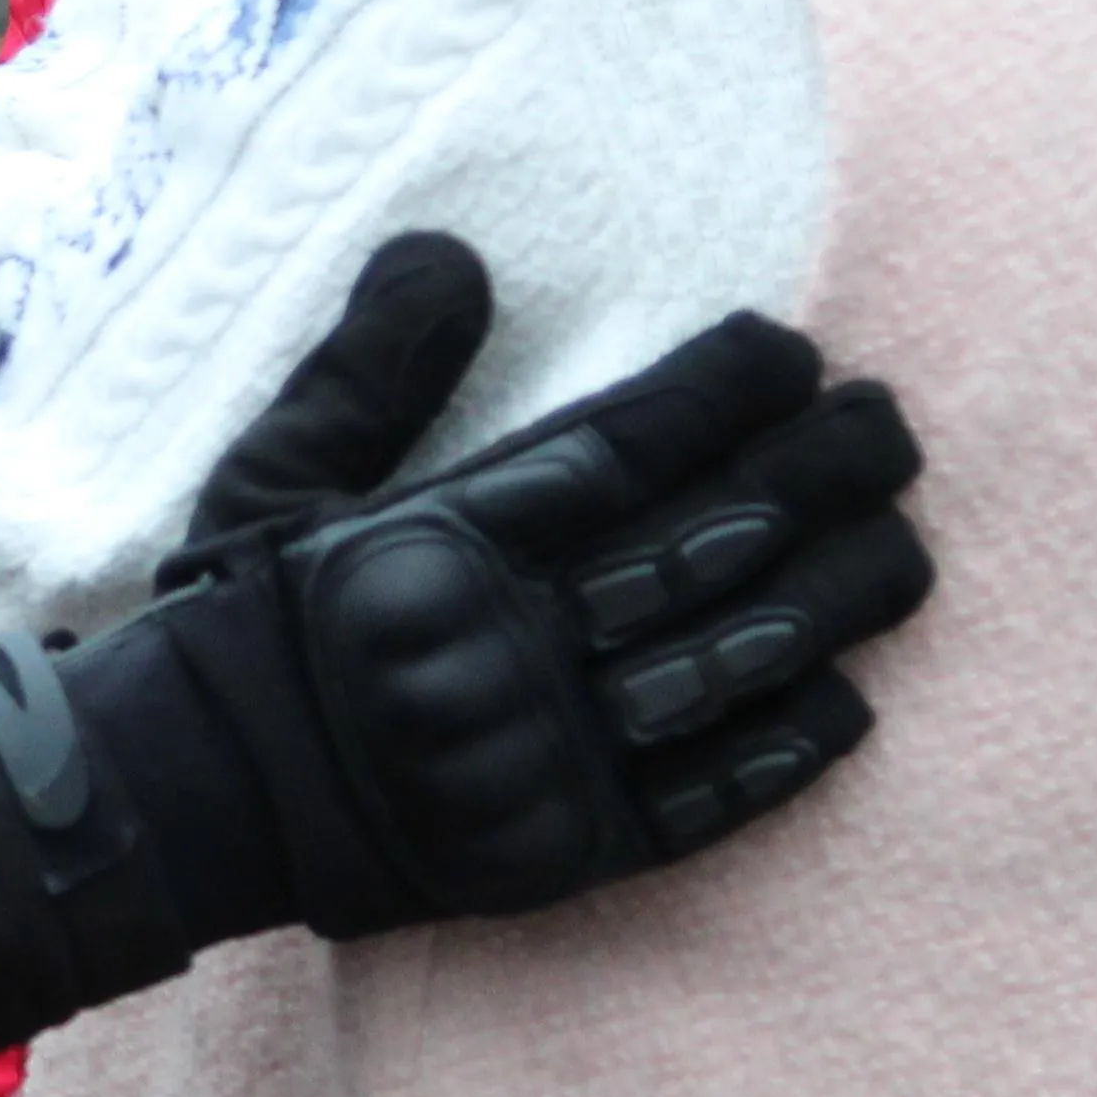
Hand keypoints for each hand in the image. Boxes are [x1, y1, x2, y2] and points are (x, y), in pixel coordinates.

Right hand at [56, 241, 932, 937]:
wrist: (188, 804)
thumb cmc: (239, 622)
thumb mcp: (273, 472)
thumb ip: (368, 368)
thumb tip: (450, 250)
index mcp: (443, 544)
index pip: (621, 449)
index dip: (722, 392)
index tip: (796, 349)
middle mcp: (509, 645)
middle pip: (703, 545)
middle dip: (816, 478)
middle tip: (893, 427)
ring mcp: (546, 754)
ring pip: (729, 665)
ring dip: (833, 603)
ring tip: (907, 548)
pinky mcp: (566, 846)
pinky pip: (704, 799)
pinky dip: (784, 750)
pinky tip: (851, 696)